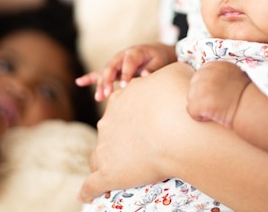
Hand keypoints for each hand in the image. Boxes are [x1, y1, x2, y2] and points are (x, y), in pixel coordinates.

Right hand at [75, 43, 174, 100]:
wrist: (156, 53)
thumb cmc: (158, 58)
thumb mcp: (160, 61)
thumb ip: (153, 68)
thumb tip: (146, 75)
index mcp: (135, 52)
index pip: (128, 62)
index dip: (126, 74)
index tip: (125, 86)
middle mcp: (122, 55)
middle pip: (112, 66)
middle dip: (108, 80)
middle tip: (107, 94)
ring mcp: (116, 62)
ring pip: (105, 72)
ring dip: (101, 84)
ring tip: (99, 98)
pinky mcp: (113, 69)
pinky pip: (99, 73)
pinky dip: (89, 78)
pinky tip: (79, 82)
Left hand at [79, 62, 193, 200]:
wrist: (178, 127)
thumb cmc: (181, 98)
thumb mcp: (177, 72)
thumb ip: (171, 73)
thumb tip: (175, 74)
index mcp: (123, 97)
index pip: (120, 103)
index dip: (132, 111)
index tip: (144, 119)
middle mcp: (108, 120)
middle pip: (108, 129)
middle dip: (120, 136)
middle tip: (143, 144)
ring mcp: (105, 146)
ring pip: (98, 156)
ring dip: (106, 161)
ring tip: (119, 169)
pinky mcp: (107, 173)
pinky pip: (91, 184)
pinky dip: (89, 190)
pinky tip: (87, 196)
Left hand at [186, 61, 250, 126]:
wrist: (252, 104)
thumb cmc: (247, 94)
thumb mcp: (233, 75)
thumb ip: (220, 75)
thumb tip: (212, 83)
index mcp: (213, 66)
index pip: (199, 77)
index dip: (207, 88)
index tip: (217, 95)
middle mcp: (203, 74)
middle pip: (193, 88)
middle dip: (202, 97)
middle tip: (218, 104)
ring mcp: (199, 88)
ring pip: (191, 100)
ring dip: (201, 107)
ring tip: (217, 109)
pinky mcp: (198, 102)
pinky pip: (192, 112)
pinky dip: (200, 117)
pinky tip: (213, 116)